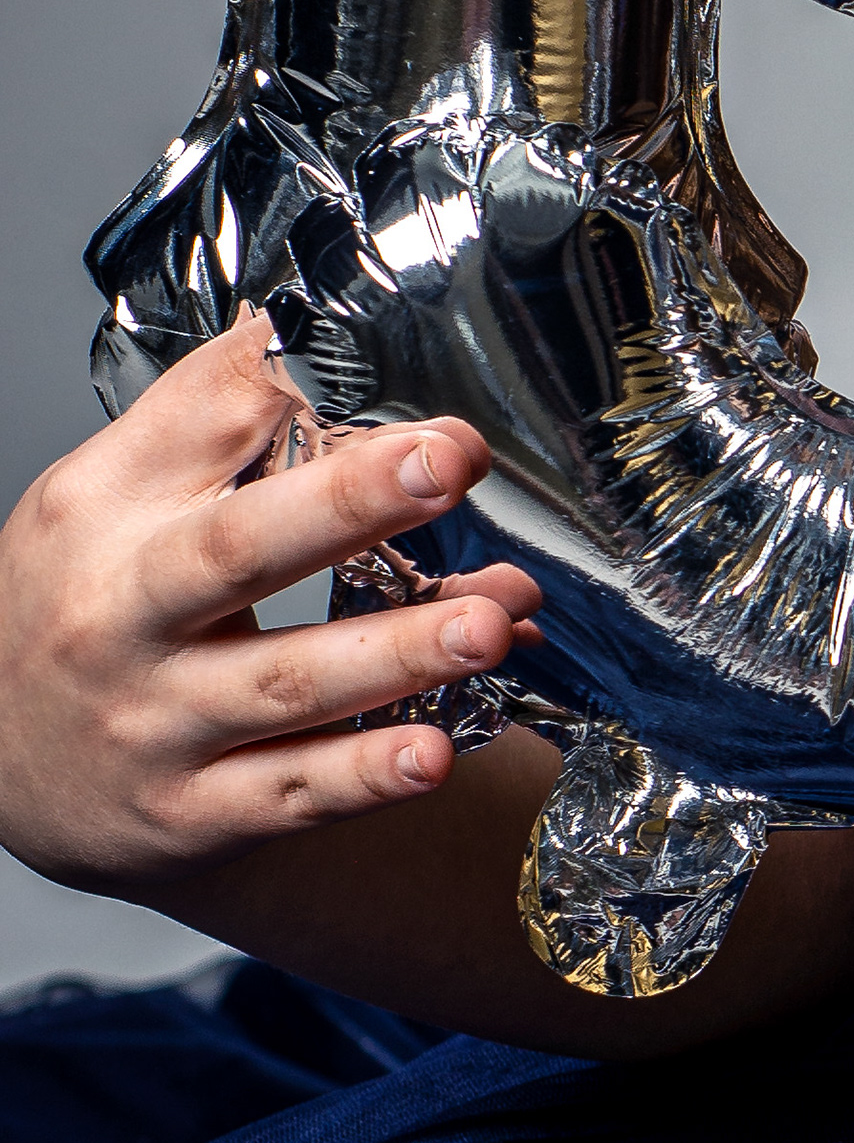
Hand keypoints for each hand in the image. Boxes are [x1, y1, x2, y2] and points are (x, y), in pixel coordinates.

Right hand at [0, 316, 544, 889]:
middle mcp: (122, 616)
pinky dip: (365, 774)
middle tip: (450, 460)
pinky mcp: (192, 813)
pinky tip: (438, 751)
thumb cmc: (76, 605)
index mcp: (103, 514)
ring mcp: (156, 722)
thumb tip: (302, 329)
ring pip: (287, 684)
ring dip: (398, 652)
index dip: (301, 397)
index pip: (201, 431)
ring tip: (489, 621)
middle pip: (236, 550)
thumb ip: (204, 415)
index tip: (402, 383)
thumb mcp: (102, 497)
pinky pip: (292, 792)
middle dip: (348, 504)